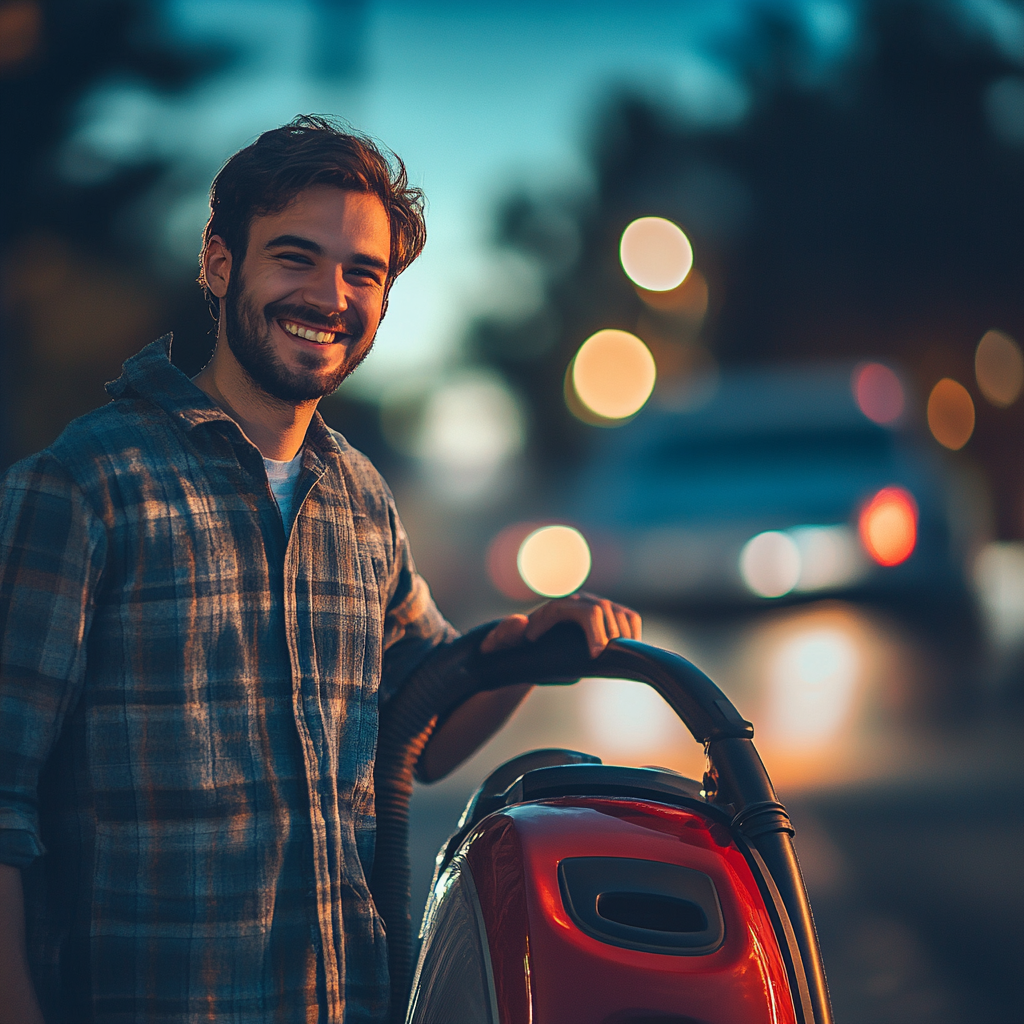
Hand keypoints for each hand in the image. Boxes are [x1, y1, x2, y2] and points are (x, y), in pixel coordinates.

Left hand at [480, 591, 641, 659]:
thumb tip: (523, 622)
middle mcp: (579, 601)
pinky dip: (632, 635)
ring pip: (623, 616)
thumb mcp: (503, 642)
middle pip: (608, 612)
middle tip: (601, 660)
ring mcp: (595, 606)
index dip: (596, 633)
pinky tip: (623, 653)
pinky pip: (630, 619)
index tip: (596, 656)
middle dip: (609, 638)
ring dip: (622, 638)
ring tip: (610, 658)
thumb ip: (506, 633)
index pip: (588, 612)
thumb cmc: (513, 645)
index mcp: (558, 606)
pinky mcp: (607, 614)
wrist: (526, 644)